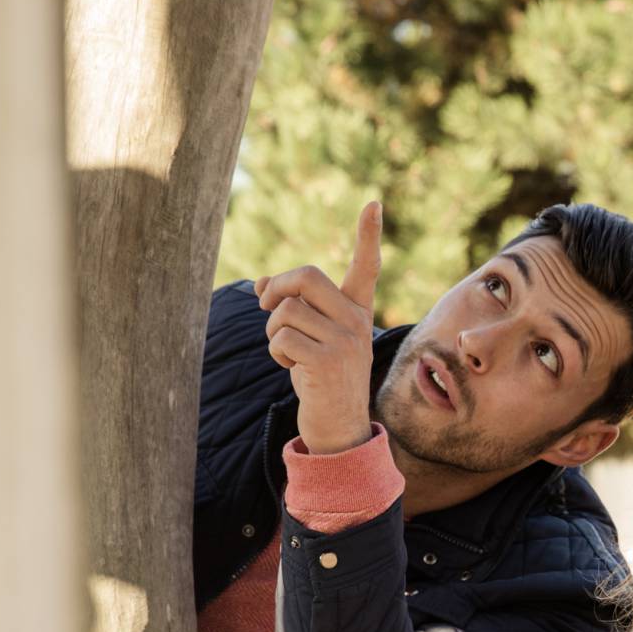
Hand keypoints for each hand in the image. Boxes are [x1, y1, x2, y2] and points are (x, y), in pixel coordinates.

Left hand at [255, 201, 381, 453]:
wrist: (339, 428)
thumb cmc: (320, 378)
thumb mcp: (311, 338)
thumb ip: (292, 308)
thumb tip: (259, 285)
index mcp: (357, 312)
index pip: (366, 267)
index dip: (368, 235)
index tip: (373, 203)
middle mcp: (357, 322)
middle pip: (305, 276)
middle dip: (275, 288)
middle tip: (266, 307)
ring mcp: (346, 342)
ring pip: (286, 310)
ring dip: (272, 330)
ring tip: (286, 352)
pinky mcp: (329, 362)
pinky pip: (282, 338)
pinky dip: (276, 352)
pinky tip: (292, 369)